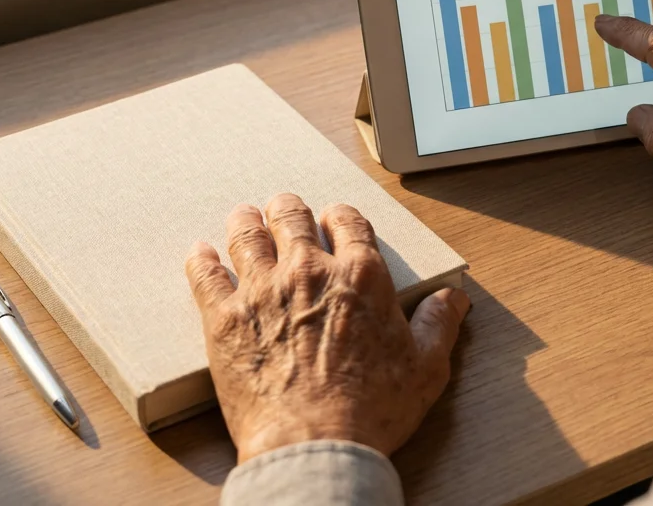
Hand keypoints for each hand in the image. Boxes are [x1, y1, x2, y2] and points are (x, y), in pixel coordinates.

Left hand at [184, 194, 469, 462]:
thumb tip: (453, 299)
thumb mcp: (426, 367)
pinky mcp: (224, 320)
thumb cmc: (370, 410)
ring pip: (247, 236)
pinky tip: (200, 253)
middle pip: (291, 218)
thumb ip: (439, 325)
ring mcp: (262, 292)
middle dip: (287, 209)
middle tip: (282, 207)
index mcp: (360, 276)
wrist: (313, 445)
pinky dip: (201, 260)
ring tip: (243, 216)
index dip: (340, 216)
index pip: (348, 222)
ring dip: (246, 221)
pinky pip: (205, 275)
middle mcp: (309, 272)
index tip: (333, 218)